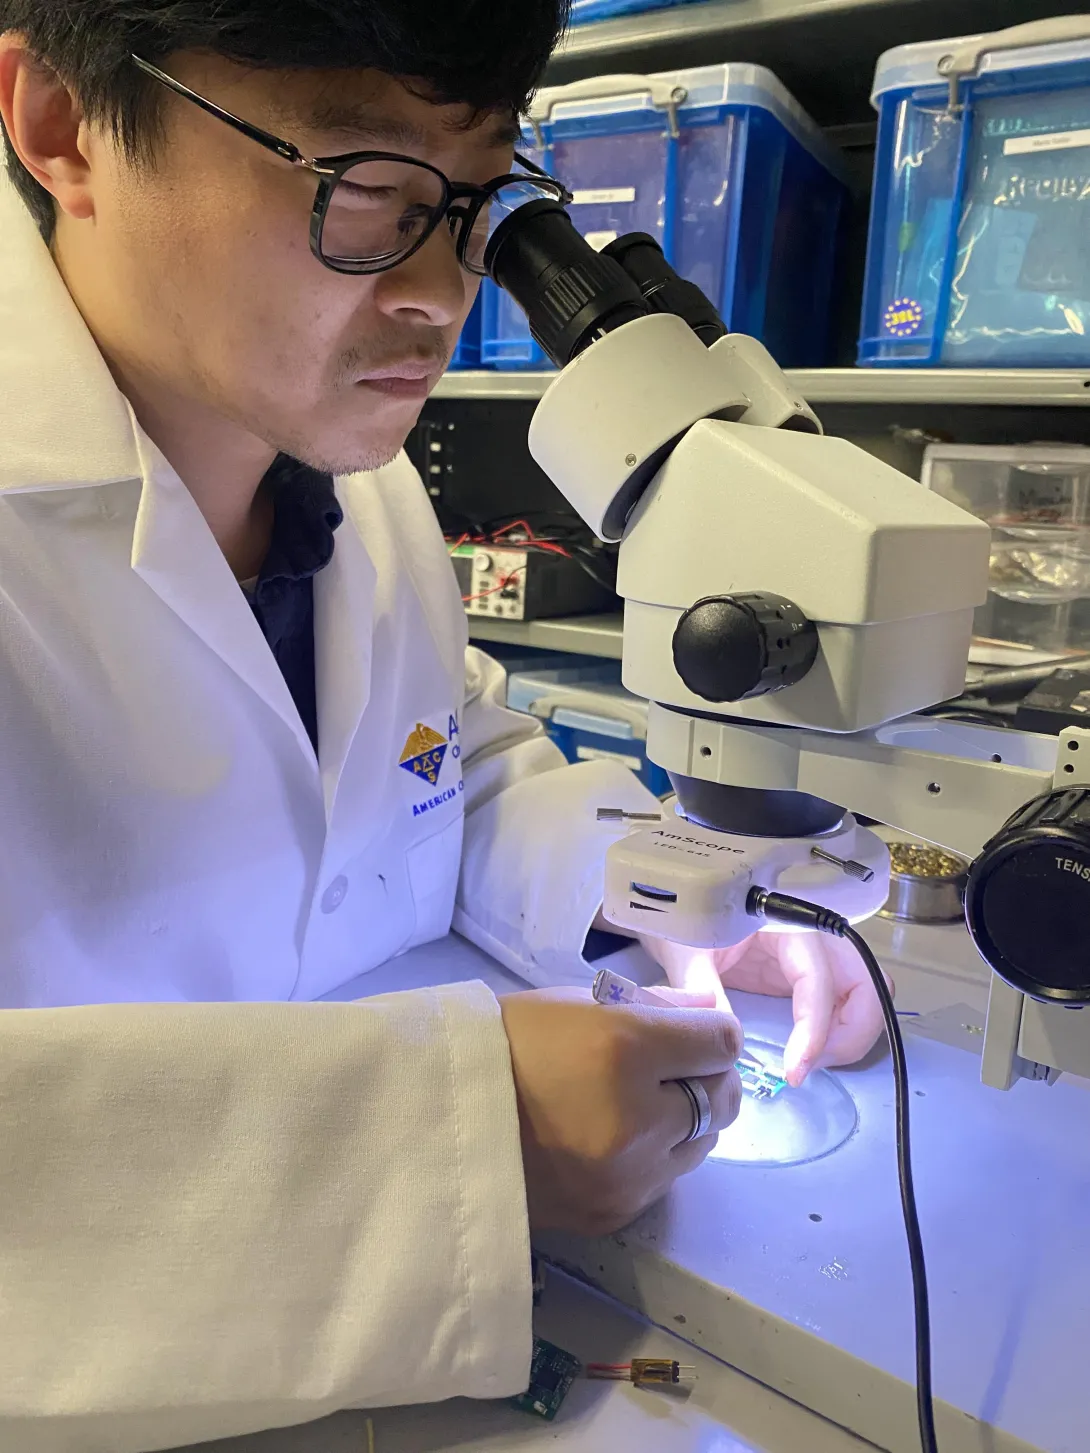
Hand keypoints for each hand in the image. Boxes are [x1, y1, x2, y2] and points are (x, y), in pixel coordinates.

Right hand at [500, 988, 742, 1235]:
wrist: (444, 1120)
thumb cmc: (509, 1044)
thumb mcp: (580, 1005)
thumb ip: (656, 1008)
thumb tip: (710, 1011)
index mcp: (625, 1050)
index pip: (722, 1042)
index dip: (714, 1030)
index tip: (696, 1029)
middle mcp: (639, 1120)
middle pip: (725, 1097)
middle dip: (709, 1075)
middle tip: (676, 1066)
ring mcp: (629, 1177)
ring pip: (704, 1143)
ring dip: (688, 1120)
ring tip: (642, 1104)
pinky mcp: (616, 1213)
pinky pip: (667, 1180)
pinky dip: (657, 1156)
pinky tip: (618, 1138)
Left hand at [641, 931, 890, 1088]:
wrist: (680, 912)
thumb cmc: (685, 921)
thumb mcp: (687, 950)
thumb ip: (702, 987)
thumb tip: (726, 1036)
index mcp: (788, 923)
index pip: (820, 978)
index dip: (816, 1029)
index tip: (796, 1070)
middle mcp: (815, 938)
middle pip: (869, 983)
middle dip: (852, 1033)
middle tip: (811, 1066)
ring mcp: (818, 957)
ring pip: (868, 995)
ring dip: (853, 1034)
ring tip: (811, 1062)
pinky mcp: (809, 976)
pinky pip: (846, 1004)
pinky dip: (841, 1032)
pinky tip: (810, 1052)